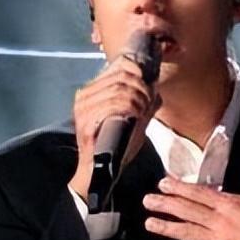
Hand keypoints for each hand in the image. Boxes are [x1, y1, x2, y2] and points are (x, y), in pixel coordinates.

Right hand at [69, 55, 160, 200]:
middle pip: (121, 76)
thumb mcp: (134, 120)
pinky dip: (129, 107)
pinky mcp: (86, 121)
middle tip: (148, 100)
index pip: (118, 67)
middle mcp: (84, 96)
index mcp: (92, 91)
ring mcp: (83, 108)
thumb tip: (156, 89)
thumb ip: (144, 103)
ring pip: (119, 89)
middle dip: (141, 87)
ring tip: (143, 109)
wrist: (99, 172)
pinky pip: (113, 105)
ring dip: (137, 98)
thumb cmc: (115, 147)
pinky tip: (136, 114)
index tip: (149, 84)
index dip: (139, 71)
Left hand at [142, 162, 239, 239]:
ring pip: (186, 232)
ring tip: (148, 223)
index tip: (163, 183)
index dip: (179, 187)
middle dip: (165, 204)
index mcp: (231, 203)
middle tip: (147, 200)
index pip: (199, 193)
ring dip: (165, 227)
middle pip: (187, 210)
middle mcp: (220, 221)